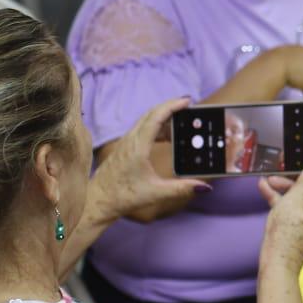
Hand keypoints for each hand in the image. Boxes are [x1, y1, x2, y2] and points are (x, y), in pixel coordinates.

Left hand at [90, 97, 206, 219]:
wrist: (98, 201)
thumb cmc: (123, 197)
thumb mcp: (156, 193)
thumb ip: (181, 188)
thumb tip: (205, 187)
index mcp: (137, 147)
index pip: (156, 118)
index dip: (172, 106)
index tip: (187, 101)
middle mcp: (130, 140)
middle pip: (151, 114)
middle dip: (170, 107)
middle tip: (188, 106)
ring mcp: (126, 143)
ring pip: (145, 121)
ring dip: (163, 116)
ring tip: (182, 120)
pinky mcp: (125, 148)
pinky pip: (142, 129)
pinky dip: (156, 126)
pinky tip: (166, 136)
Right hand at [259, 162, 302, 270]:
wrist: (277, 264)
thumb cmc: (285, 235)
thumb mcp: (292, 203)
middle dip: (296, 178)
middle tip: (279, 172)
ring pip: (302, 198)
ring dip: (285, 187)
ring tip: (267, 181)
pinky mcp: (301, 227)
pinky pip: (295, 208)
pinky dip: (282, 199)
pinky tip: (265, 190)